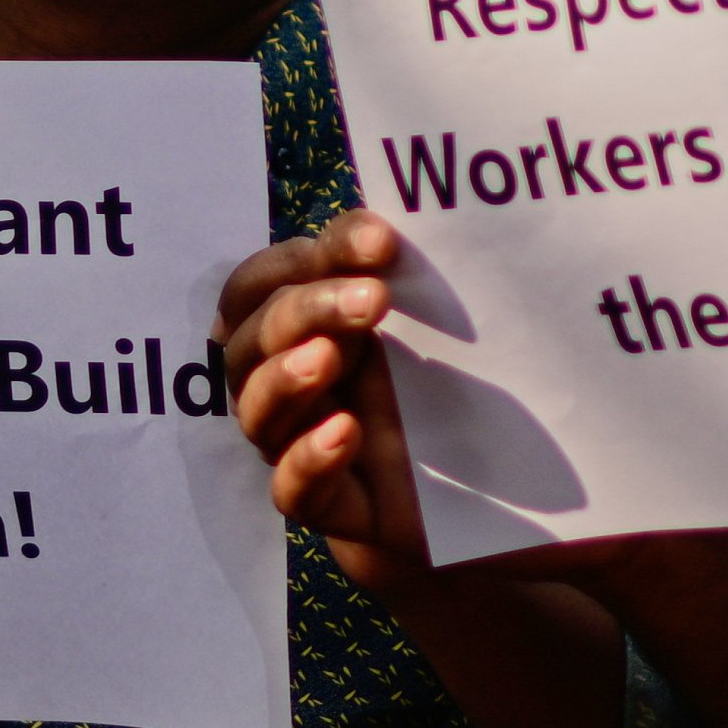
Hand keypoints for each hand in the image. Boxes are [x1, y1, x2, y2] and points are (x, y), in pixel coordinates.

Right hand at [220, 209, 430, 591]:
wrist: (476, 495)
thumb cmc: (434, 390)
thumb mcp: (422, 324)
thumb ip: (395, 273)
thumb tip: (392, 223)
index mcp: (297, 326)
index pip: (261, 281)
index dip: (302, 257)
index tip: (379, 242)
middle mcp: (283, 382)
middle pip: (251, 340)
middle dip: (304, 311)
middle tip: (374, 300)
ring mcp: (297, 444)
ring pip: (255, 411)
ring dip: (284, 379)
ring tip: (329, 358)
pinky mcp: (326, 505)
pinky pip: (291, 489)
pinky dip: (308, 459)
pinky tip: (345, 434)